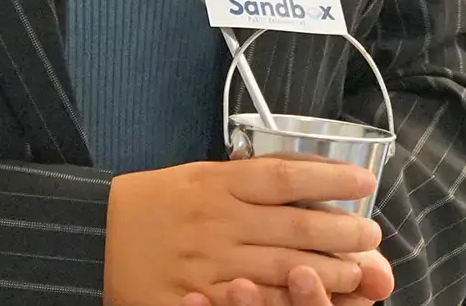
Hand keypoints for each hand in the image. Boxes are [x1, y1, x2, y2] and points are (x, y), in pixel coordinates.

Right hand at [106, 159, 380, 305]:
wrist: (93, 234)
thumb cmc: (155, 202)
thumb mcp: (199, 173)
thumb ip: (251, 175)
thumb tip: (312, 173)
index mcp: (217, 184)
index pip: (286, 176)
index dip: (331, 177)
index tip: (365, 182)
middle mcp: (217, 221)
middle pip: (296, 225)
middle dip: (344, 232)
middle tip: (372, 236)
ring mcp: (209, 263)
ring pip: (284, 267)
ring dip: (330, 271)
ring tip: (359, 271)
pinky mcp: (197, 296)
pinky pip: (252, 300)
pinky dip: (287, 300)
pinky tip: (310, 298)